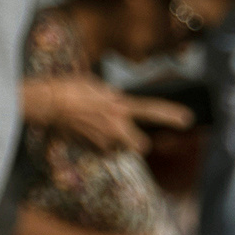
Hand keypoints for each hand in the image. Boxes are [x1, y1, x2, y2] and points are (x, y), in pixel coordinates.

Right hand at [21, 75, 193, 154]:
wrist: (46, 104)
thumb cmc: (68, 88)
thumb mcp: (94, 85)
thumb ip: (109, 95)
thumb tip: (114, 99)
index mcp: (119, 107)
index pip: (151, 110)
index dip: (170, 115)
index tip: (187, 119)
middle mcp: (115, 127)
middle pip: (140, 145)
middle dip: (135, 142)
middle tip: (125, 133)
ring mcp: (102, 141)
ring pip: (116, 147)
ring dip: (111, 141)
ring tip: (94, 127)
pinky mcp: (88, 148)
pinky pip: (99, 149)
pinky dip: (94, 143)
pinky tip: (82, 131)